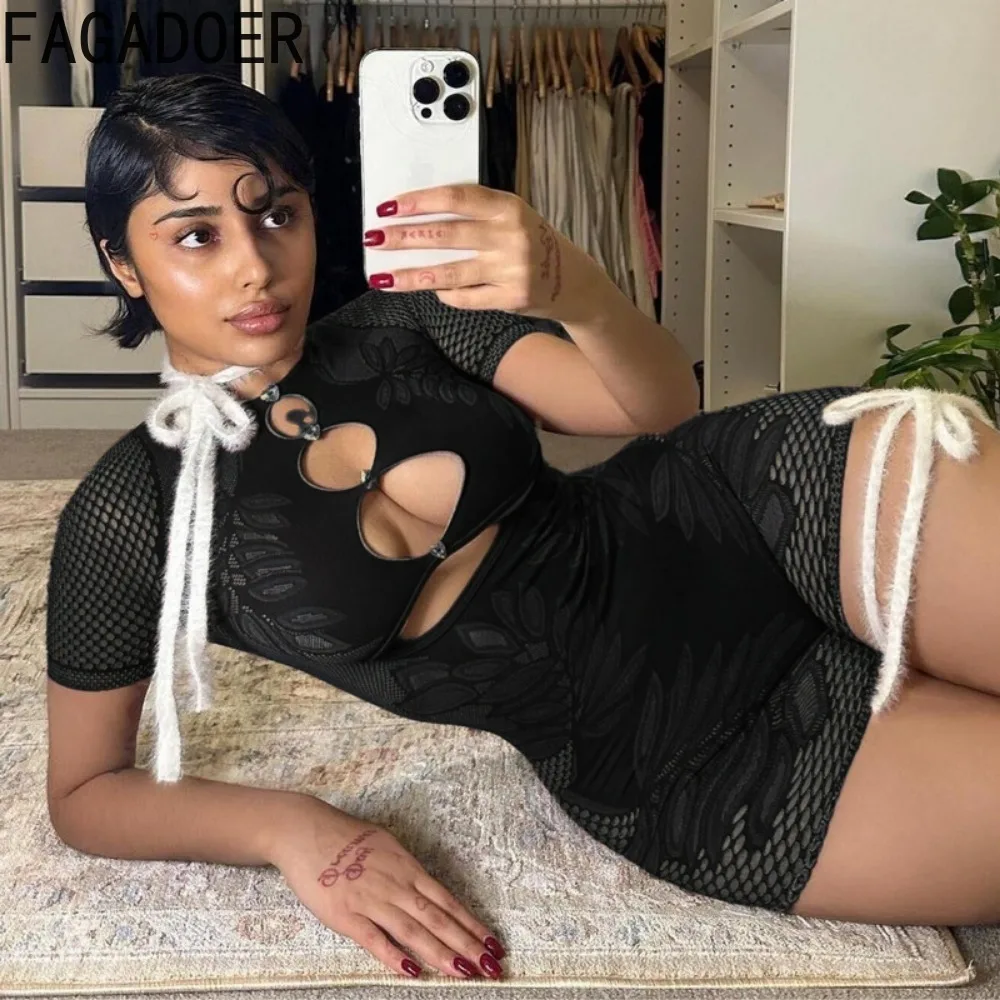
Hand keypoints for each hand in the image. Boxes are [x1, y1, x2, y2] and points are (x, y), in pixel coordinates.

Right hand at [269, 797, 506, 980]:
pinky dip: (394, 956)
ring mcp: (371, 900)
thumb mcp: (387, 845)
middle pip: (437, 918)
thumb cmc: (347, 837)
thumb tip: (429, 891)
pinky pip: (374, 939)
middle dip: (467, 944)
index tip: (493, 942)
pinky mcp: (346, 915)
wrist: (306, 832)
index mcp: (407, 867)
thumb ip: (407, 870)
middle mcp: (396, 884)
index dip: (472, 924)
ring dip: (441, 953)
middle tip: (491, 965)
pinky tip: (412, 972)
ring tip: (464, 972)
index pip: (447, 901)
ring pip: (413, 931)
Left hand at [363, 183, 609, 321]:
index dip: (419, 202)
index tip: (388, 207)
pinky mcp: (511, 298)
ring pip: (449, 273)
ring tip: (383, 277)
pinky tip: (431, 290)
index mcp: (509, 207)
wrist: (573, 281)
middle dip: (404, 238)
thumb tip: (419, 219)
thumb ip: (476, 214)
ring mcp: (511, 270)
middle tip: (374, 239)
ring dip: (411, 276)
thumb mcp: (512, 217)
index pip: (456, 199)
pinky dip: (445, 294)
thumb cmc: (532, 243)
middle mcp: (511, 236)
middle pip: (445, 236)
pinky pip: (466, 297)